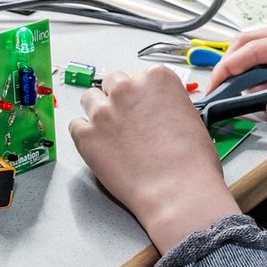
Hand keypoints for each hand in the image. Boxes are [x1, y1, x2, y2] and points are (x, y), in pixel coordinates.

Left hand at [69, 67, 239, 252]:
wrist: (178, 189)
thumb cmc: (192, 160)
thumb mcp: (190, 116)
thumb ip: (167, 104)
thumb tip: (156, 111)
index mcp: (157, 79)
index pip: (140, 76)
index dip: (142, 94)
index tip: (143, 107)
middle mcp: (128, 88)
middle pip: (113, 82)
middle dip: (118, 98)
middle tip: (126, 120)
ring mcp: (104, 111)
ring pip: (90, 98)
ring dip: (98, 111)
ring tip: (109, 132)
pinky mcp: (86, 135)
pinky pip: (75, 126)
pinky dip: (84, 134)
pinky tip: (98, 145)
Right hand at [214, 22, 266, 161]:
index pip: (258, 47)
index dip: (231, 66)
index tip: (214, 85)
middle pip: (254, 40)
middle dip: (231, 63)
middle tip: (217, 90)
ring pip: (263, 46)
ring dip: (246, 67)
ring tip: (234, 92)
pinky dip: (263, 70)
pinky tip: (261, 89)